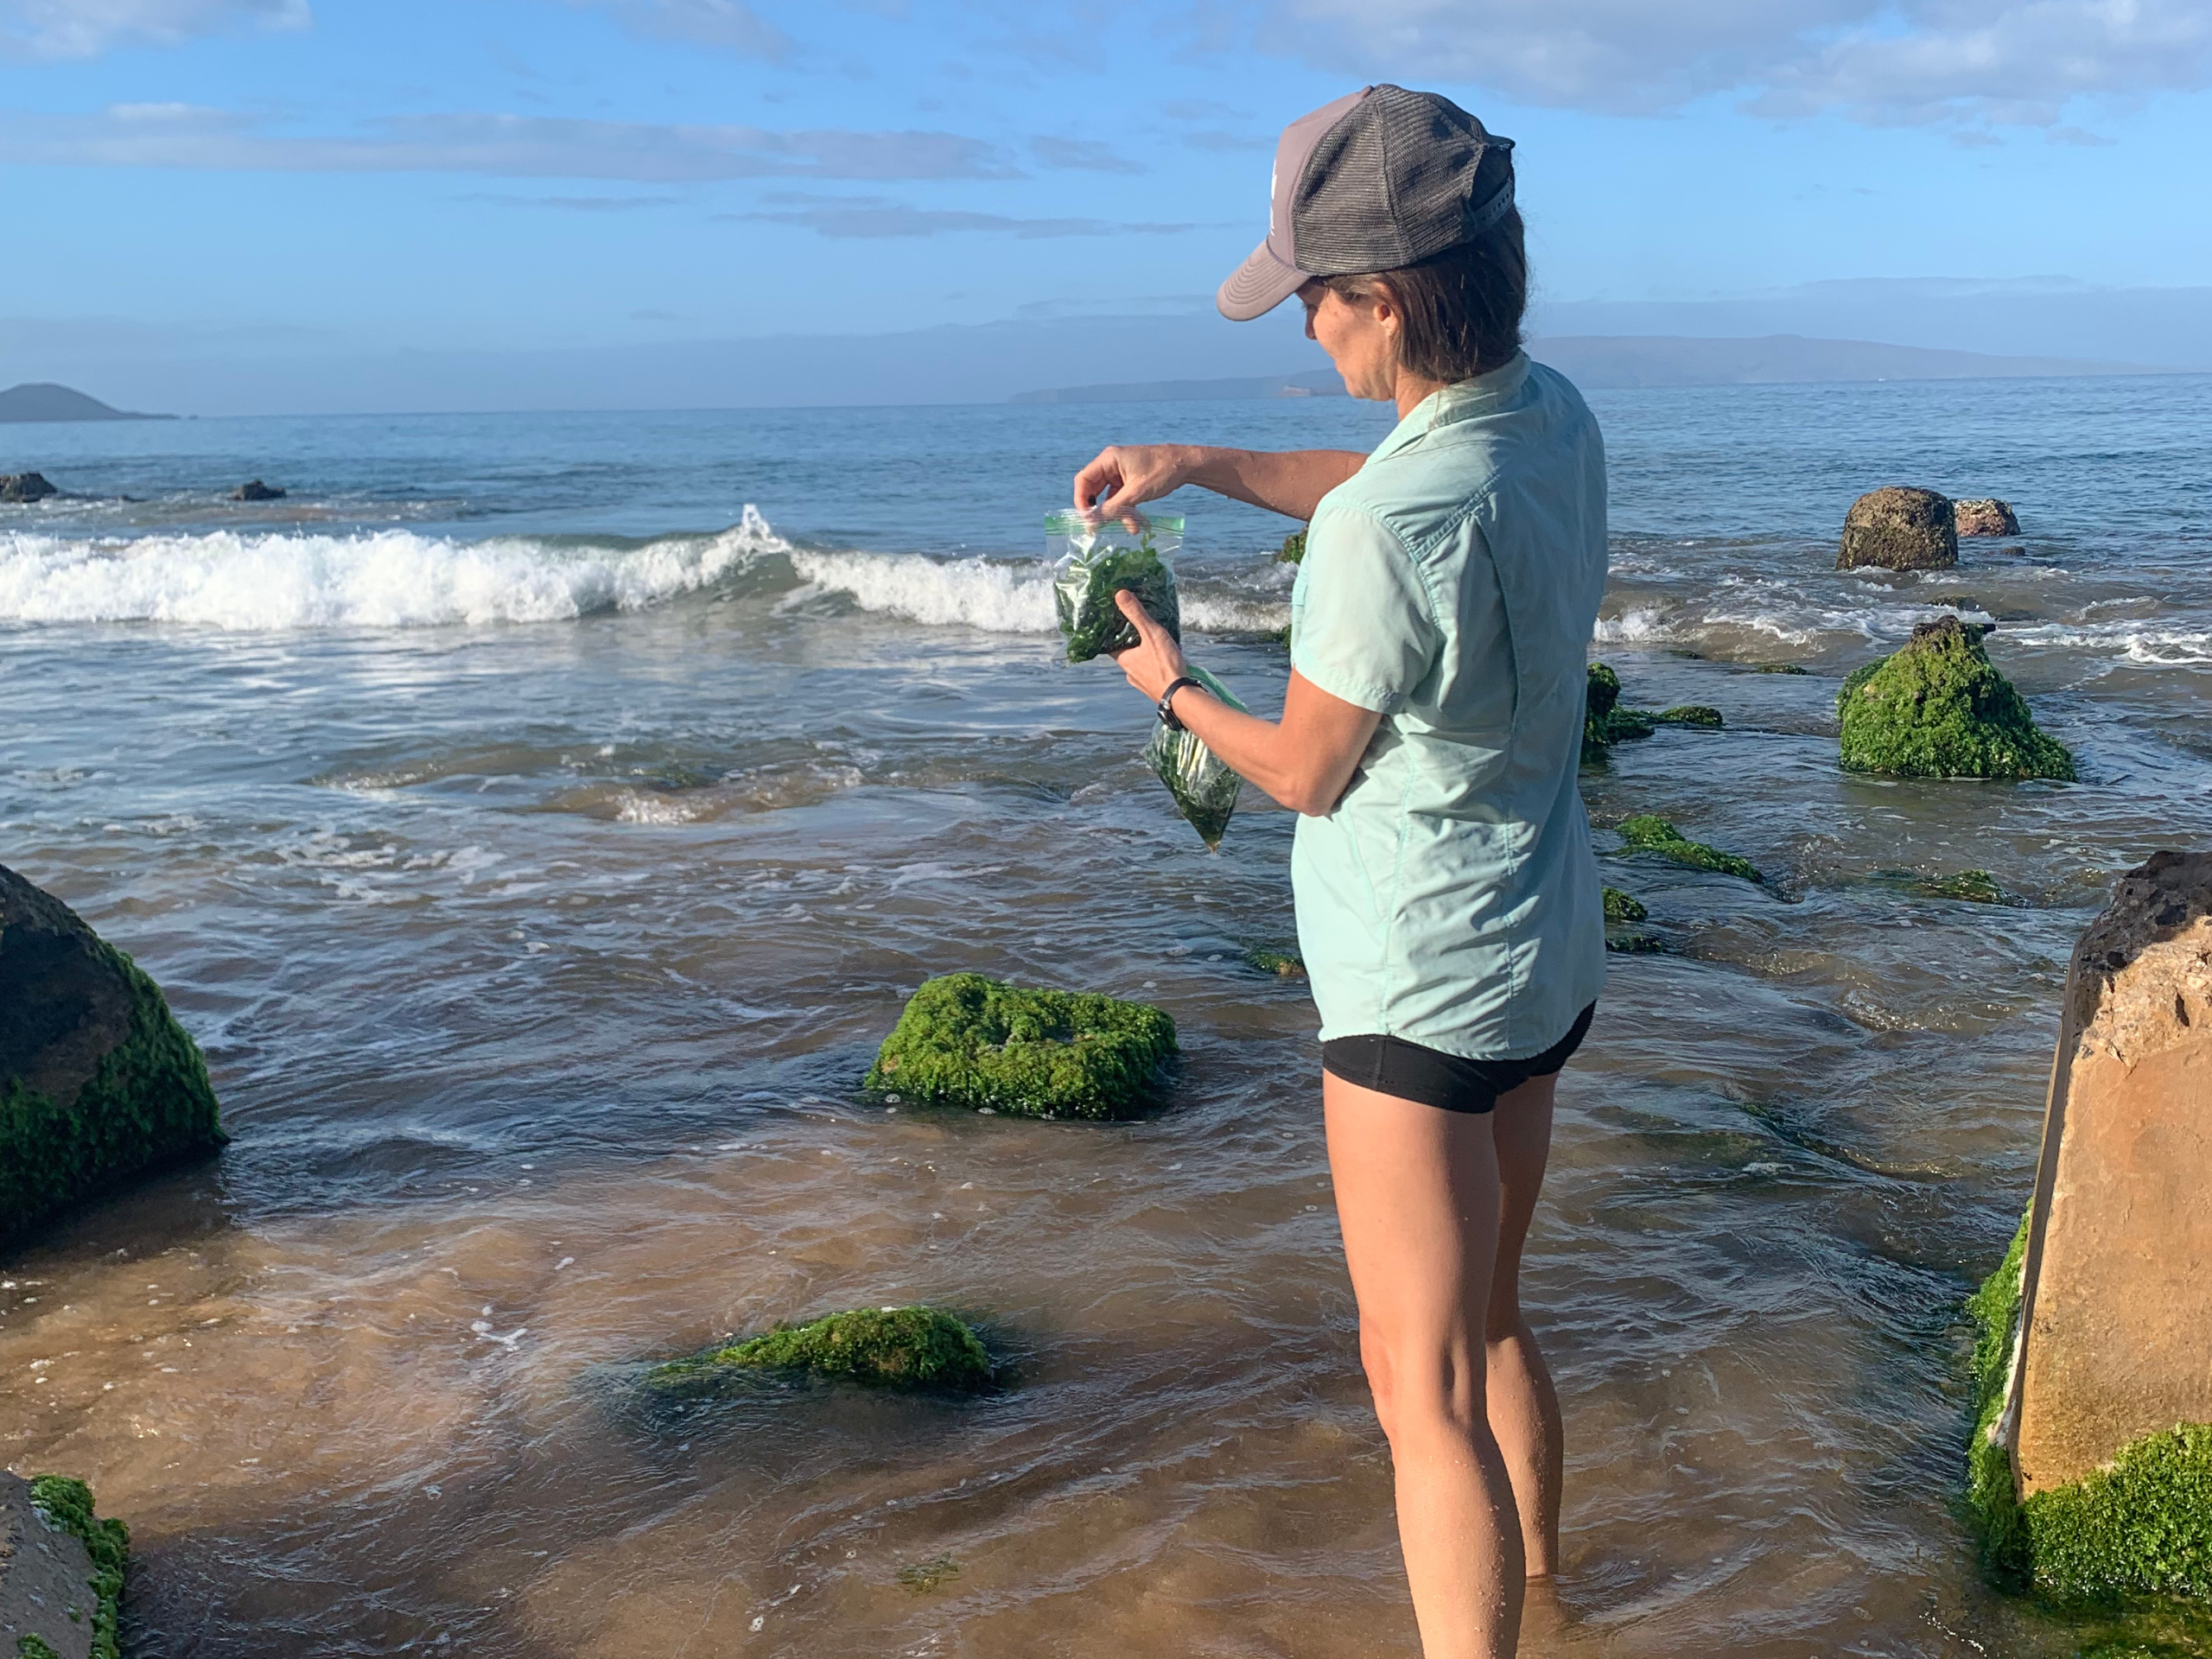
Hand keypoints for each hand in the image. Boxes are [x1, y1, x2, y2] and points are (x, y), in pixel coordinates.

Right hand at [1072, 444, 1196, 529]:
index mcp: (1108, 459)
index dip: (1081, 500)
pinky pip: (1120, 498)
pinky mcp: (1129, 481)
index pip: (1083, 480)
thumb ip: (1113, 508)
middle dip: (1100, 511)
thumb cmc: (1162, 472)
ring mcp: (1119, 473)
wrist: (1186, 464)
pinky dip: (1127, 511)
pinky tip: (1137, 524)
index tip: (1086, 519)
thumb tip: (1092, 522)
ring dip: (1117, 514)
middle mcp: (1110, 464)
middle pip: (1093, 490)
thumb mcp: (1136, 493)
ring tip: (1132, 528)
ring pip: (1109, 498)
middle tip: (1098, 530)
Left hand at [1107, 589, 1187, 701]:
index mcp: (1124, 659)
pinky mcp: (1153, 687)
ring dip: (1145, 653)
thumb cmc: (1165, 666)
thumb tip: (1119, 595)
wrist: (1181, 696)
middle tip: (1140, 628)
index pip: (1109, 643)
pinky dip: (1155, 663)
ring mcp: (1141, 681)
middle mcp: (1129, 672)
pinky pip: (1151, 671)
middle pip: (1125, 652)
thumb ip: (1136, 614)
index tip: (1117, 621)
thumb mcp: (1151, 634)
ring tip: (1155, 642)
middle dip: (1132, 640)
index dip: (1113, 631)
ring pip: (1139, 662)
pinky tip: (1165, 658)